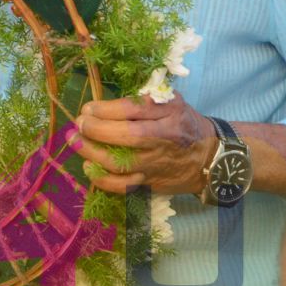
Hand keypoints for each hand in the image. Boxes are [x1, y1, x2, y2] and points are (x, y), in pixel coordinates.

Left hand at [72, 96, 215, 195]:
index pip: (133, 110)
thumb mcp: (172, 102)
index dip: (105, 109)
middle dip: (96, 129)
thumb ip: (145, 99)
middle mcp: (163, 139)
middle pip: (126, 136)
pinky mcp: (150, 182)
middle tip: (79, 123)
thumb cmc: (184, 124)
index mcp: (169, 114)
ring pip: (120, 163)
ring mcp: (156, 164)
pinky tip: (89, 167)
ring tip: (75, 140)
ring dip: (91, 152)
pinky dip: (102, 180)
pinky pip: (123, 186)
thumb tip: (106, 102)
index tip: (88, 108)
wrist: (210, 157)